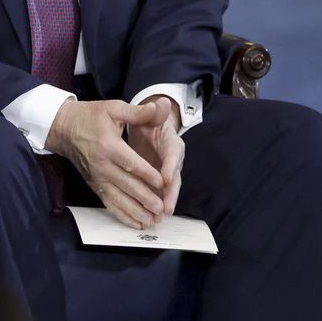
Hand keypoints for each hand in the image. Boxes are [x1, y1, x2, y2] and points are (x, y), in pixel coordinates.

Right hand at [45, 98, 169, 228]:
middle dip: (144, 198)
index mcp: (108, 145)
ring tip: (152, 220)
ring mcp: (97, 177)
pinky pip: (108, 203)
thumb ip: (137, 112)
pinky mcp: (94, 185)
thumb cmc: (91, 116)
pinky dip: (122, 215)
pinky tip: (136, 223)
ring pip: (118, 198)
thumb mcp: (114, 108)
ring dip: (135, 211)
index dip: (147, 174)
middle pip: (126, 184)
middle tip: (161, 208)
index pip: (130, 163)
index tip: (162, 183)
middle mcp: (102, 165)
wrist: (64, 128)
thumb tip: (159, 106)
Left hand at [127, 95, 184, 216]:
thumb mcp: (152, 115)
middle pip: (174, 179)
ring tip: (157, 219)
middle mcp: (173, 162)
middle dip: (170, 194)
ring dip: (162, 205)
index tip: (166, 178)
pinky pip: (157, 194)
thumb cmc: (151, 121)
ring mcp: (166, 173)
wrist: (151, 128)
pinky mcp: (157, 181)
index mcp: (172, 144)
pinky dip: (153, 206)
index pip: (174, 155)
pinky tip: (147, 217)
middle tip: (165, 209)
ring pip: (167, 191)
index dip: (171, 167)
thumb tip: (163, 102)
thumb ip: (156, 111)